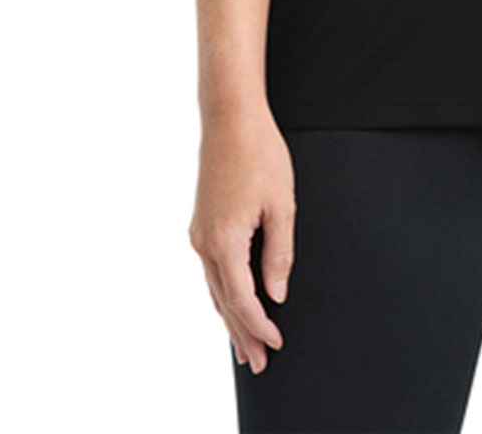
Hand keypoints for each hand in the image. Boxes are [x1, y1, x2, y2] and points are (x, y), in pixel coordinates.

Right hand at [189, 109, 295, 372]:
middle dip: (242, 334)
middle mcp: (204, 242)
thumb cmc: (260, 153)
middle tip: (258, 364)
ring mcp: (199, 233)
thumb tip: (276, 294)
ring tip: (244, 346)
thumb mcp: (282, 204)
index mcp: (225, 241)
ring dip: (230, 319)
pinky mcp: (201, 223)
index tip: (277, 344)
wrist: (230, 117)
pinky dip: (222, 294)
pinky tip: (231, 304)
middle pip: (223, 302)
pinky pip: (211, 271)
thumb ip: (279, 253)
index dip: (259, 326)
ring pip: (214, 289)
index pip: (242, 300)